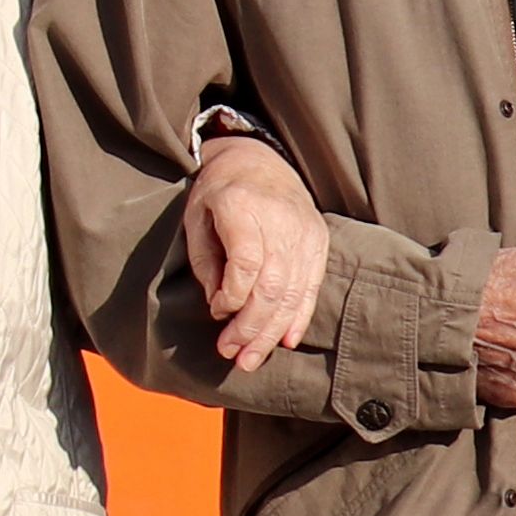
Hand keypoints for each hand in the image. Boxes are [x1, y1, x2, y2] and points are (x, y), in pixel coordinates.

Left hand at [183, 131, 330, 376]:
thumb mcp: (197, 218)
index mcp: (242, 205)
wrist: (258, 158)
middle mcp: (279, 219)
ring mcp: (304, 231)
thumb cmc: (219, 190)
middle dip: (251, 327)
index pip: (245, 264)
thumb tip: (221, 308)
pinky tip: (285, 340)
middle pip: (271, 285)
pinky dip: (298, 317)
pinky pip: (311, 287)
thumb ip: (207, 263)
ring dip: (272, 332)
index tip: (215, 313)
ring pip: (293, 292)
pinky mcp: (318, 241)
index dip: (231, 298)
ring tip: (251, 358)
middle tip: (232, 354)